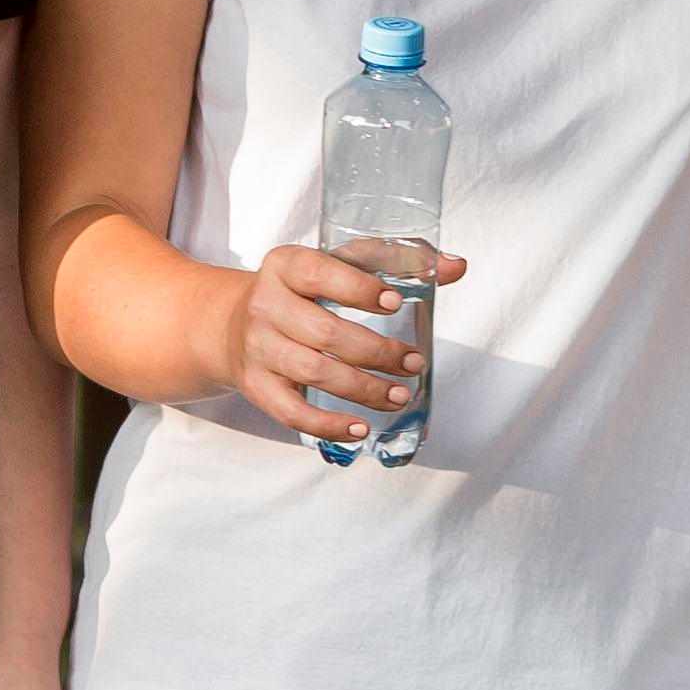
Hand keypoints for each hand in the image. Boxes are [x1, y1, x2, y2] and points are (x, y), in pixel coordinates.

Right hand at [217, 241, 469, 442]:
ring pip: (314, 373)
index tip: (395, 302)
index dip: (359, 288)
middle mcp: (265, 305)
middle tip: (414, 363)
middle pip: (325, 333)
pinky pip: (292, 413)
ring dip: (363, 389)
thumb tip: (457, 267)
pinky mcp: (257, 386)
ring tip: (399, 396)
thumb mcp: (337, 264)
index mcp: (285, 265)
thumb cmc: (302, 292)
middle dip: (377, 352)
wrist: (232, 323)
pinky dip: (328, 425)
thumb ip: (394, 261)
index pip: (320, 273)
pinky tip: (361, 428)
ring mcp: (258, 348)